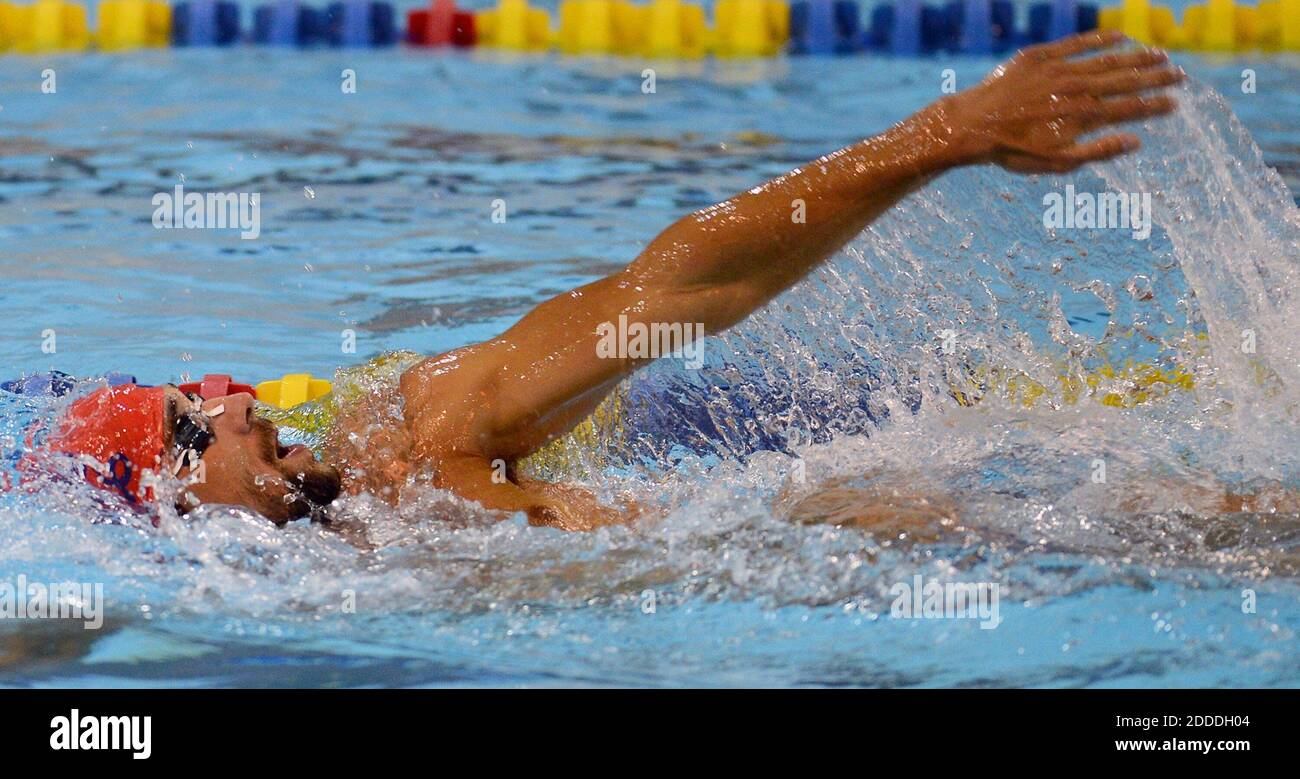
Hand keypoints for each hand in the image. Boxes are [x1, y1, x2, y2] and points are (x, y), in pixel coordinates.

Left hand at [942, 31, 1184, 173]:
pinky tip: (1120, 37)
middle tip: (1180, 73)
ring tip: (1158, 55)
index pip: (1130, 109)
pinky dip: (1100, 39)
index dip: (1155, 106)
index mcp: (1084, 117)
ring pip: (1106, 60)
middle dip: (1156, 77)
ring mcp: (1059, 70)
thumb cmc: (1012, 150)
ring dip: (1135, 57)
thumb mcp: (1057, 162)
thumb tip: (1136, 141)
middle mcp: (1077, 89)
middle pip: (1125, 81)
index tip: (1176, 102)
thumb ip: (1098, 152)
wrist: (971, 126)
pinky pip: (1076, 43)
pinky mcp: (1039, 57)